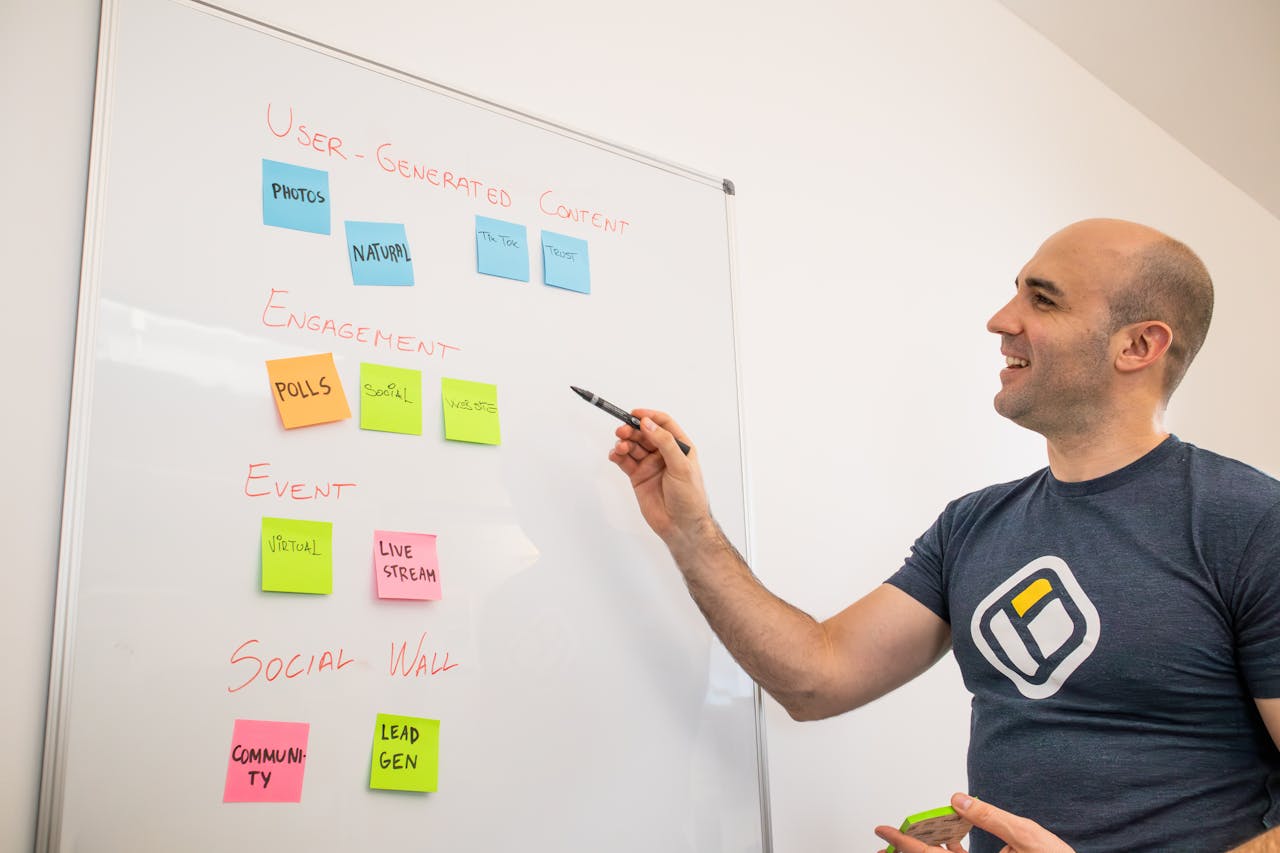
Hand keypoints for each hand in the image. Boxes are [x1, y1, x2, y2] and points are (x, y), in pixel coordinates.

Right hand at [607, 409, 709, 545]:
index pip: (663, 424)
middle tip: (623, 431)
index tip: (635, 414)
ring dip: (624, 442)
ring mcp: (650, 465)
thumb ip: (665, 443)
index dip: (649, 416)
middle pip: (644, 433)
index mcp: (680, 447)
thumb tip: (648, 423)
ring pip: (633, 446)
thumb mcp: (681, 466)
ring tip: (620, 447)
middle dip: (632, 429)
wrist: (681, 526)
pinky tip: (615, 455)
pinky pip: (625, 461)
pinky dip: (618, 456)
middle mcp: (664, 454)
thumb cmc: (690, 498)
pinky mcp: (638, 477)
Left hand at [875, 793, 1073, 852]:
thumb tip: (959, 800)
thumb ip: (993, 818)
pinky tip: (948, 836)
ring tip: (908, 833)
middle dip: (908, 848)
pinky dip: (951, 850)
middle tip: (886, 836)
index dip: (903, 842)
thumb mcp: (1029, 837)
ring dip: (929, 847)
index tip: (882, 831)